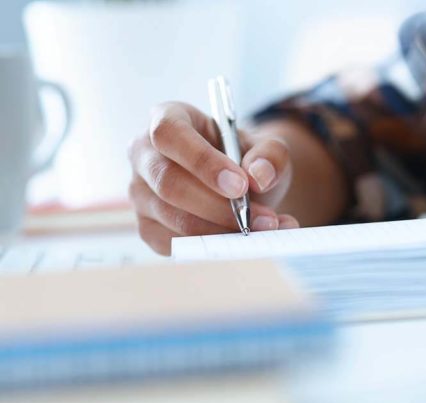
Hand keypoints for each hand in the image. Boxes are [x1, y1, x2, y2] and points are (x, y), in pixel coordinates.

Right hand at [128, 102, 298, 254]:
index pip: (169, 134)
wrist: (241, 185)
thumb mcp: (266, 147)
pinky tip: (245, 240)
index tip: (240, 186)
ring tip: (264, 229)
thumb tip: (258, 176)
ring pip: (174, 218)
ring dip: (223, 230)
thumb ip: (270, 155)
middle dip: (220, 206)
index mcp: (168, 117)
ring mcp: (140, 193)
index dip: (203, 162)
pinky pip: (174, 244)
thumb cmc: (245, 158)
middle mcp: (144, 154)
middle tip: (262, 218)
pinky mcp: (147, 227)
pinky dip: (214, 247)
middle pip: (169, 184)